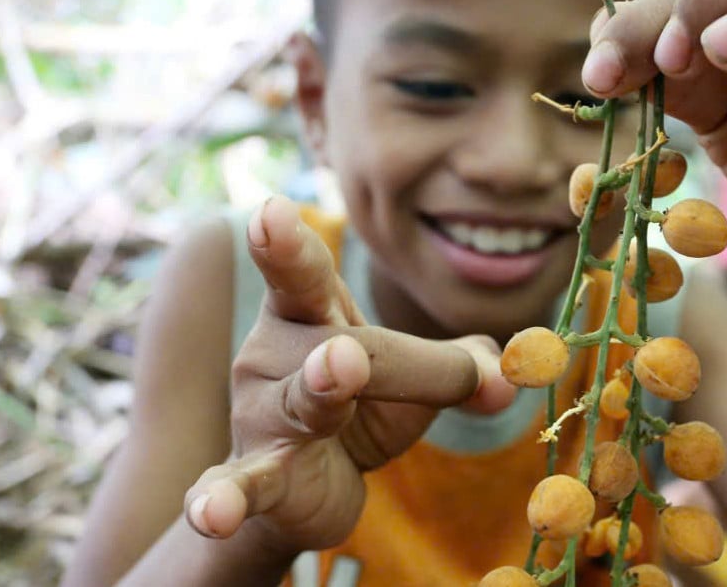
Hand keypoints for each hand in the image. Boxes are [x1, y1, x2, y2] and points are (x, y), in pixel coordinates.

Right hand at [181, 196, 515, 552]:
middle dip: (362, 351)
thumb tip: (514, 373)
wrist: (311, 487)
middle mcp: (275, 355)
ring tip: (341, 370)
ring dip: (321, 389)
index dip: (286, 245)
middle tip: (357, 351)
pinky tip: (212, 514)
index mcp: (312, 315)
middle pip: (336, 345)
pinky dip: (224, 500)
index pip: (303, 274)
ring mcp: (261, 415)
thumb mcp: (421, 378)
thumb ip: (468, 366)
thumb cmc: (365, 405)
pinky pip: (239, 485)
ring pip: (303, 400)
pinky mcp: (257, 477)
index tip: (272, 212)